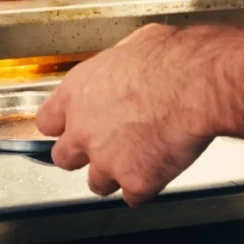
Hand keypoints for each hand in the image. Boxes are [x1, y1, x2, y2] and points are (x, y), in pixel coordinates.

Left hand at [36, 25, 214, 206]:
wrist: (197, 83)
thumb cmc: (171, 58)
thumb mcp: (132, 46)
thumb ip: (115, 69)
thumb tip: (125, 66)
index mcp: (76, 93)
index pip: (47, 122)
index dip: (62, 126)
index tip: (70, 127)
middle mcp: (83, 131)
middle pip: (64, 158)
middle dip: (83, 155)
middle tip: (105, 146)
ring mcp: (107, 160)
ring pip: (97, 184)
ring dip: (113, 175)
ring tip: (137, 159)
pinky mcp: (136, 181)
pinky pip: (134, 197)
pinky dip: (145, 187)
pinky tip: (159, 170)